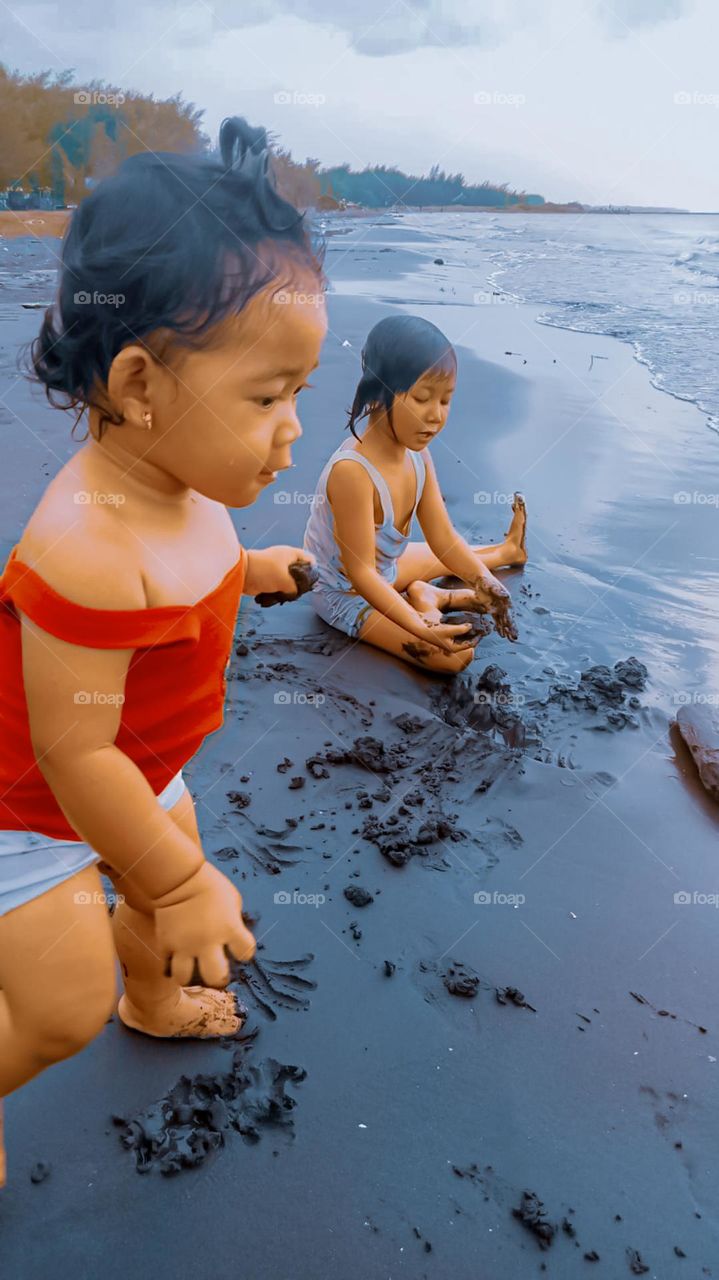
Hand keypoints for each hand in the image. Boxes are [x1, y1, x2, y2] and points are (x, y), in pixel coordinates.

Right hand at [151, 861, 255, 987]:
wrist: (177, 878)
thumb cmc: (210, 885)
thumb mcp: (232, 900)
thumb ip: (234, 922)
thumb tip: (233, 938)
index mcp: (230, 928)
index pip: (246, 953)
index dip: (244, 953)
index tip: (239, 950)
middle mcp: (208, 941)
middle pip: (216, 977)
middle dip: (218, 978)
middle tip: (216, 971)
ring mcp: (184, 945)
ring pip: (185, 978)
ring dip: (190, 975)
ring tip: (193, 968)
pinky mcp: (165, 944)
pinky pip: (167, 965)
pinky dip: (172, 964)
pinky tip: (177, 957)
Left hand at [246, 547, 318, 604]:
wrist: (241, 573)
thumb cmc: (265, 571)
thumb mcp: (285, 580)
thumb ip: (295, 588)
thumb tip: (294, 593)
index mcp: (291, 554)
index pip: (309, 560)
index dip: (312, 571)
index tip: (309, 582)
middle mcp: (285, 560)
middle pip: (300, 574)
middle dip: (298, 584)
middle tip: (295, 591)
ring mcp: (276, 569)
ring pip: (289, 582)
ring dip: (287, 591)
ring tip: (283, 595)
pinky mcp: (268, 578)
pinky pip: (278, 587)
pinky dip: (277, 593)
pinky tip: (276, 597)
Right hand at [418, 619, 477, 653]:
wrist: (419, 626)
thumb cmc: (432, 629)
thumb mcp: (448, 629)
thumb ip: (460, 629)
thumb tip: (470, 626)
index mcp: (453, 647)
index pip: (470, 644)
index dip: (478, 637)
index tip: (484, 630)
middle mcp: (452, 644)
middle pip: (468, 640)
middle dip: (475, 633)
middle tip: (483, 626)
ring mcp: (450, 639)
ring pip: (464, 635)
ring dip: (470, 629)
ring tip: (477, 622)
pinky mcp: (447, 632)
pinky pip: (459, 630)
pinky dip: (463, 626)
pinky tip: (467, 620)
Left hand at [470, 573, 517, 641]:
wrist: (481, 580)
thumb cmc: (486, 581)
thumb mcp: (490, 584)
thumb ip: (497, 590)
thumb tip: (505, 595)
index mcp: (505, 599)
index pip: (508, 611)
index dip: (510, 620)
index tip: (511, 628)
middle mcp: (504, 604)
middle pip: (509, 618)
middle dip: (512, 628)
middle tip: (514, 638)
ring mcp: (499, 607)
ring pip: (504, 621)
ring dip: (507, 630)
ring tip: (511, 640)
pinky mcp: (493, 610)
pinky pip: (498, 620)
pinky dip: (500, 627)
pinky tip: (502, 635)